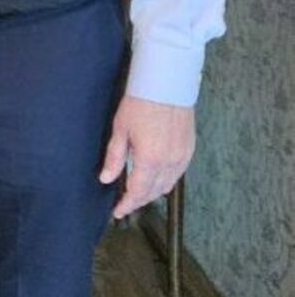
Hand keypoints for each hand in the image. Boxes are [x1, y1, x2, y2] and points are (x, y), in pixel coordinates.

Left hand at [99, 94, 194, 219]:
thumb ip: (114, 158)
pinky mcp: (189, 149)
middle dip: (139, 200)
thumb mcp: (120, 130)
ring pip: (167, 185)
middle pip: (154, 192)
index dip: (127, 204)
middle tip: (125, 203)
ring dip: (153, 192)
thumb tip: (106, 178)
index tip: (118, 211)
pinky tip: (156, 179)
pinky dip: (166, 181)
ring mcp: (182, 156)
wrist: (167, 84)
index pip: (138, 192)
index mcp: (150, 159)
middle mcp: (169, 162)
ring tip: (138, 193)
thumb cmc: (141, 103)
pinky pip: (177, 174)